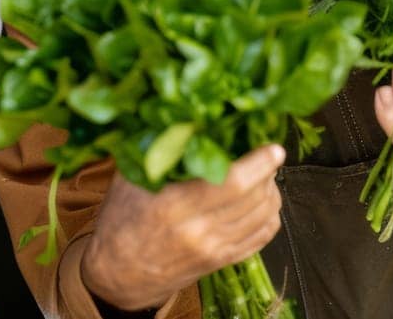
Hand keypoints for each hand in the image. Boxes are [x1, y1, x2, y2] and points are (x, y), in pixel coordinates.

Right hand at [80, 144, 284, 310]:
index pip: (232, 184)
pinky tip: (263, 202)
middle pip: (254, 199)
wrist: (119, 274)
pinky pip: (261, 239)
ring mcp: (214, 250)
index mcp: (174, 207)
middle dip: (268, 174)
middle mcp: (199, 231)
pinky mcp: (221, 262)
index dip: (258, 164)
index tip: (273, 148)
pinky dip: (269, 217)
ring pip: (263, 218)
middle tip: (267, 155)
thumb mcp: (127, 181)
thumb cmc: (120, 221)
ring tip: (264, 176)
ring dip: (270, 193)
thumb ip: (154, 152)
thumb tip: (182, 118)